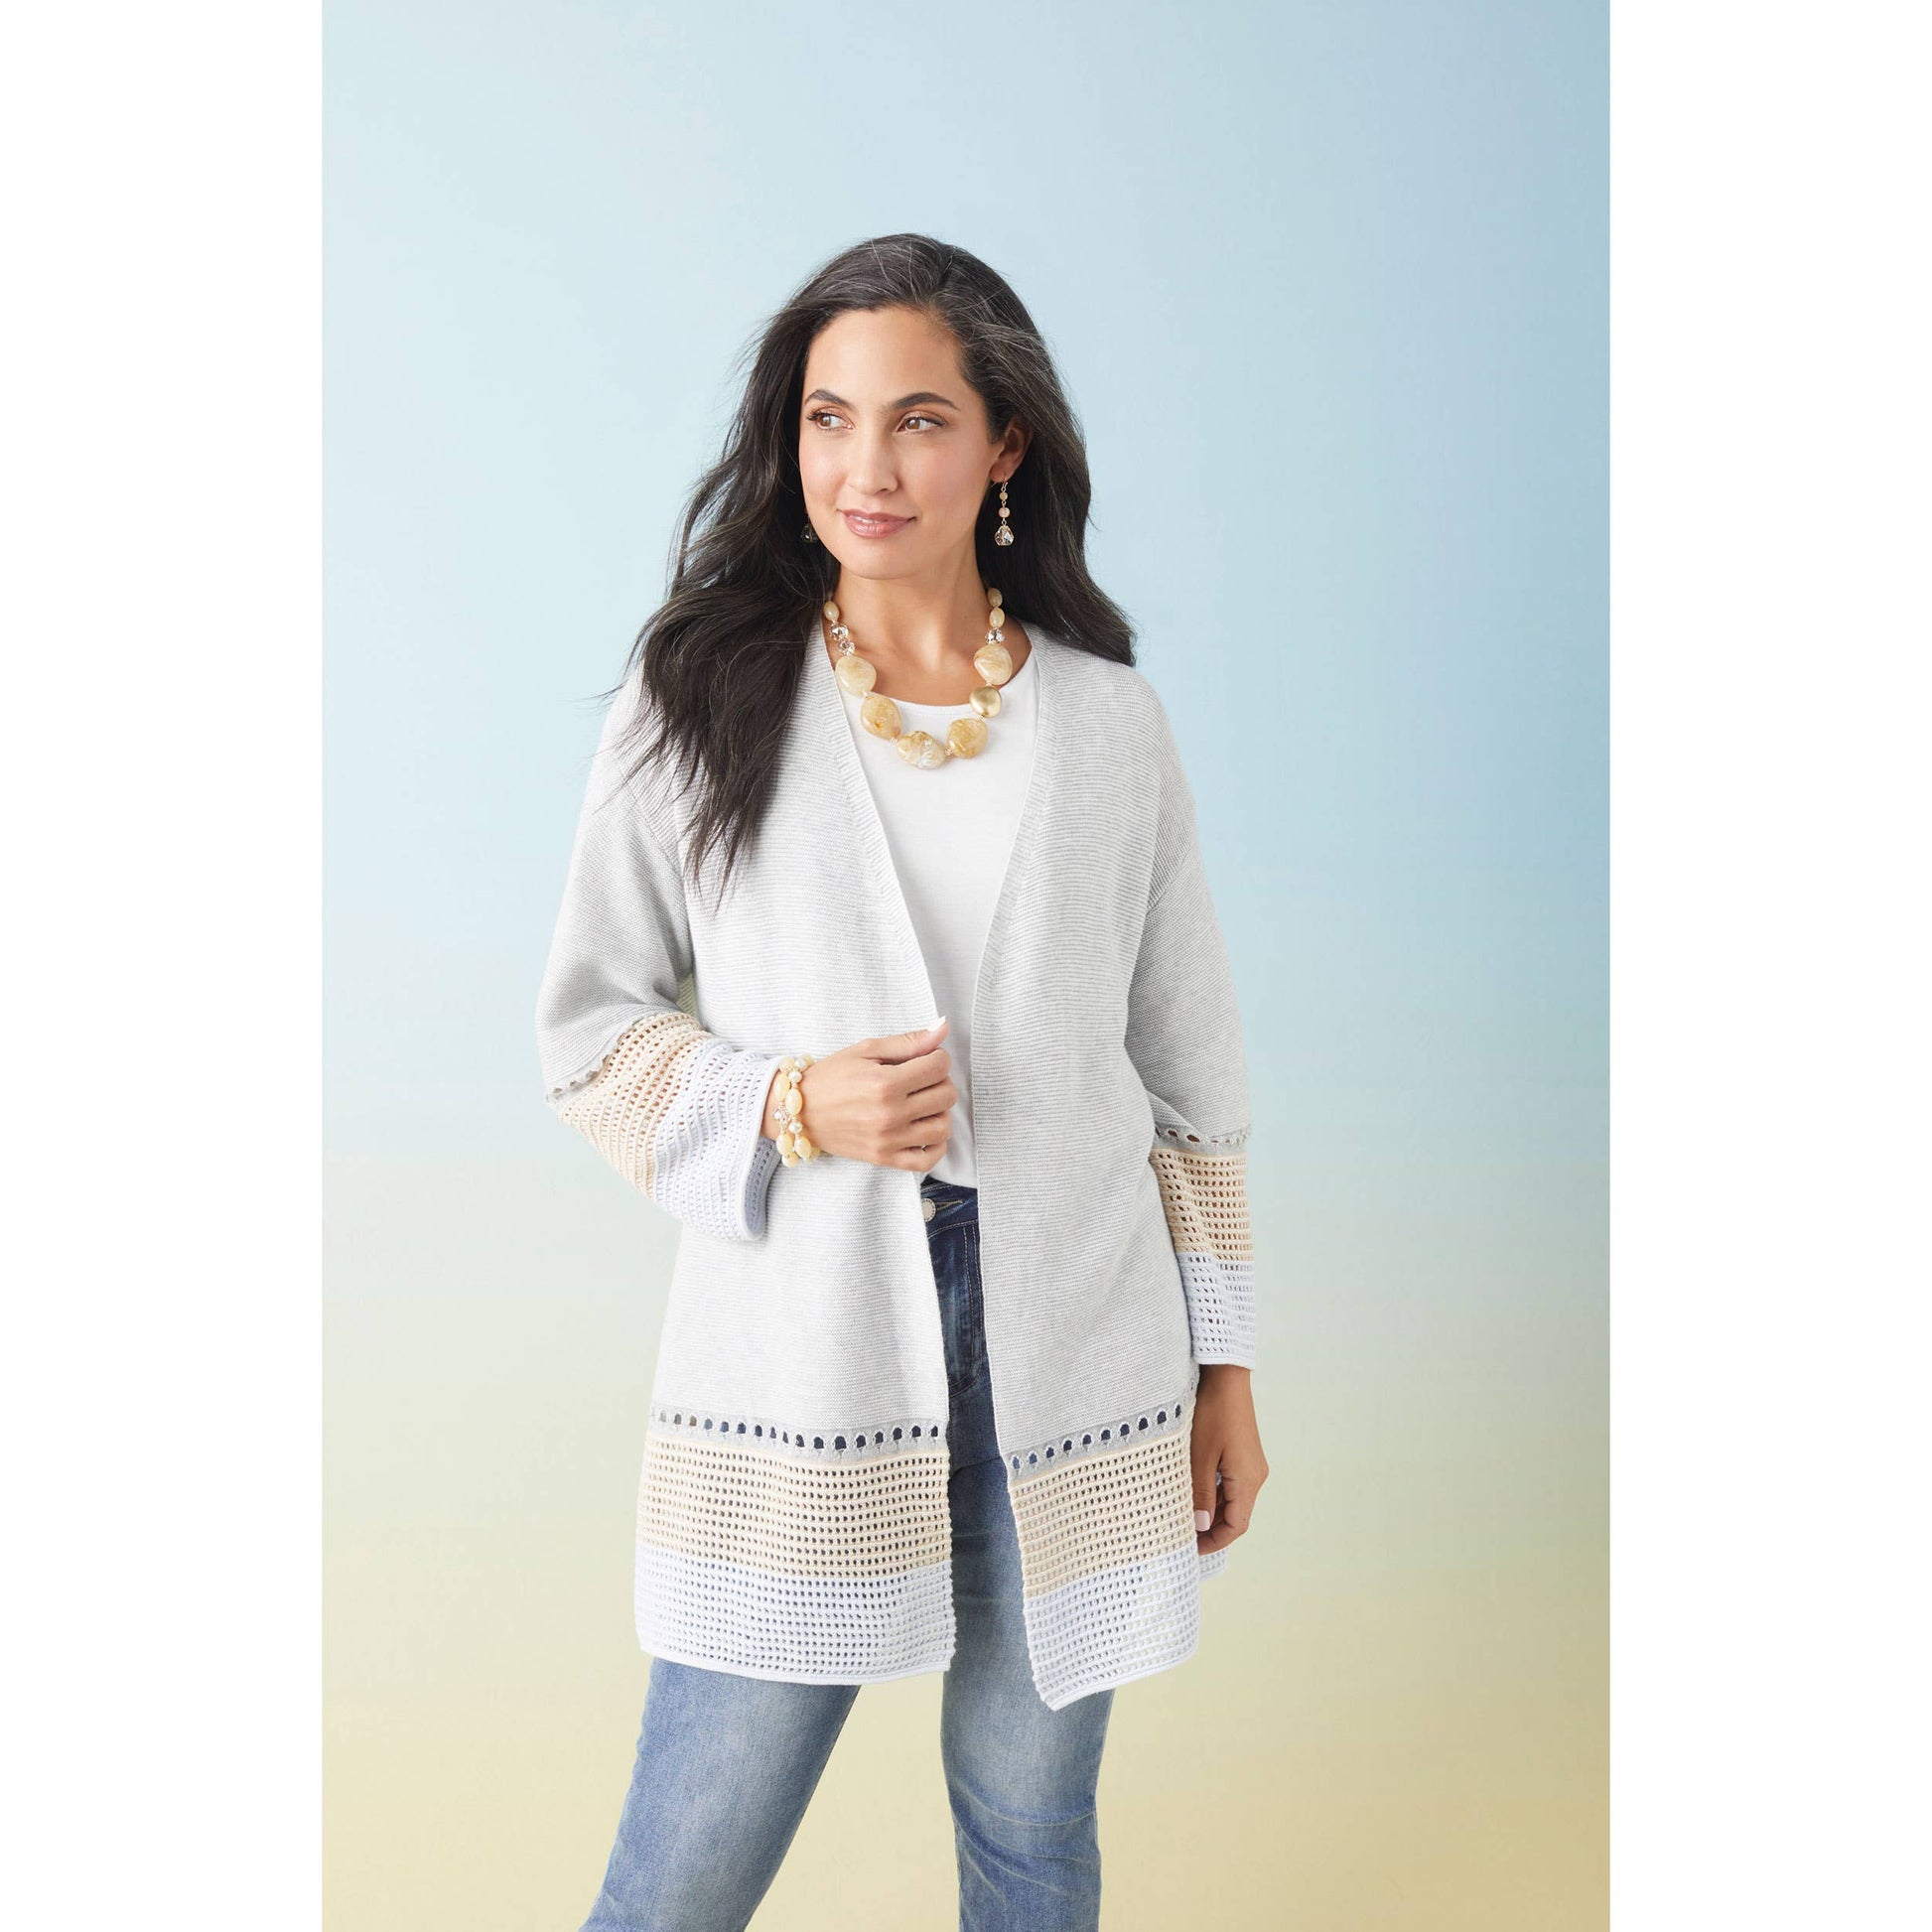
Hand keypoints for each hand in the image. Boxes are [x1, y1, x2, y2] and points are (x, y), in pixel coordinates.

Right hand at [761, 1018, 955, 1170]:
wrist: (799, 1111)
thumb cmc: (831, 1076)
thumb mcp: (866, 1050)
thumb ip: (908, 1041)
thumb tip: (943, 1028)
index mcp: (885, 1083)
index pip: (939, 1066)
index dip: (937, 1056)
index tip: (925, 1058)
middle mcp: (890, 1114)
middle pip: (946, 1095)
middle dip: (940, 1081)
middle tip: (923, 1078)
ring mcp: (889, 1140)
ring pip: (942, 1127)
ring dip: (940, 1111)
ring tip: (924, 1103)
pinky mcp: (884, 1159)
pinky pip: (927, 1160)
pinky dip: (936, 1145)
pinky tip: (925, 1129)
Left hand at [1191, 1364, 1266, 1554]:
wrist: (1226, 1376)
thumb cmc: (1213, 1413)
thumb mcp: (1200, 1456)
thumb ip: (1200, 1494)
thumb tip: (1200, 1526)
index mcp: (1248, 1480)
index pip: (1236, 1526)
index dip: (1214, 1541)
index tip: (1189, 1548)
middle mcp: (1255, 1475)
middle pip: (1236, 1515)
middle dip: (1211, 1529)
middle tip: (1182, 1535)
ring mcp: (1251, 1464)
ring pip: (1233, 1500)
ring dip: (1212, 1511)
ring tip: (1184, 1515)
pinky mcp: (1244, 1453)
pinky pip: (1231, 1483)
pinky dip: (1214, 1494)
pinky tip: (1194, 1491)